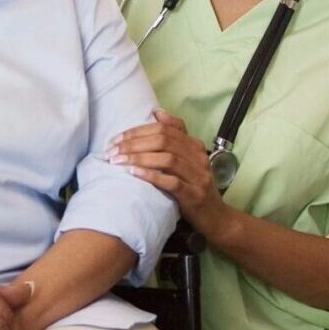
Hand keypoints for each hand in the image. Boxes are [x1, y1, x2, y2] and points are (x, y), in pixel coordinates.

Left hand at [110, 110, 236, 238]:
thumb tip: (157, 113)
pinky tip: (134, 174)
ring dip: (138, 158)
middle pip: (163, 141)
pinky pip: (171, 182)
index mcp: (194, 145)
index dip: (138, 131)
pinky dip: (151, 176)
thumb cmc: (195, 186)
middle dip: (134, 144)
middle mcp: (198, 157)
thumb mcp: (188, 159)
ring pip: (167, 159)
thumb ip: (175, 137)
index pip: (164, 129)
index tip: (116, 139)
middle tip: (112, 150)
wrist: (216, 217)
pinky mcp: (194, 195)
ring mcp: (198, 176)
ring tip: (118, 161)